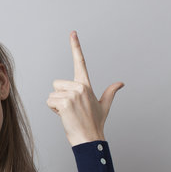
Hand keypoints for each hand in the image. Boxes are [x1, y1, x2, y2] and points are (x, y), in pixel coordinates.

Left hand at [47, 31, 123, 145]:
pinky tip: (64, 116)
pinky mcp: (65, 102)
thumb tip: (121, 83)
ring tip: (68, 113)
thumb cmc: (94, 123)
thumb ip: (110, 92)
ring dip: (56, 105)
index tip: (72, 33)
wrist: (89, 138)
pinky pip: (50, 101)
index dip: (76, 46)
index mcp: (86, 85)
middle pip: (56, 83)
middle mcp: (80, 87)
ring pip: (52, 94)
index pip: (80, 62)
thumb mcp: (104, 105)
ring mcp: (73, 94)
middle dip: (59, 96)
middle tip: (70, 109)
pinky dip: (53, 110)